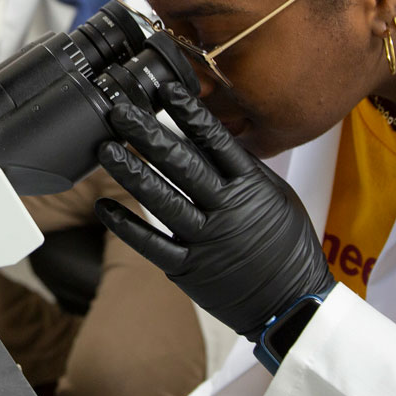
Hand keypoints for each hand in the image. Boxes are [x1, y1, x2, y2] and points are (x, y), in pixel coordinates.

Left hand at [95, 83, 333, 340]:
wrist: (292, 303)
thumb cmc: (288, 247)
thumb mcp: (279, 198)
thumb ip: (246, 170)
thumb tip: (216, 138)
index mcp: (251, 188)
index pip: (217, 143)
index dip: (191, 115)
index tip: (167, 91)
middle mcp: (226, 211)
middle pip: (183, 166)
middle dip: (149, 135)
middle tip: (121, 111)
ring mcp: (206, 241)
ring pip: (162, 201)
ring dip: (131, 173)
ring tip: (106, 149)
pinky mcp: (189, 269)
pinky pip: (152, 244)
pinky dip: (126, 226)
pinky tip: (103, 205)